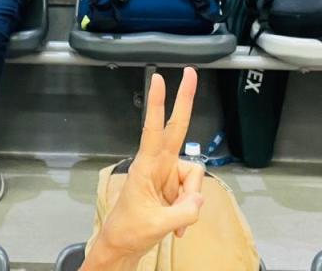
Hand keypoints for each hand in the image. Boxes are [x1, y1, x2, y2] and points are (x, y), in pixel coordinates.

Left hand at [82, 68, 203, 269]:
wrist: (121, 248)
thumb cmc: (129, 231)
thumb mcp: (158, 225)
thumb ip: (184, 211)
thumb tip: (200, 199)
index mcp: (146, 167)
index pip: (153, 129)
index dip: (157, 105)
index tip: (159, 80)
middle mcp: (158, 166)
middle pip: (177, 129)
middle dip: (185, 101)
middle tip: (191, 73)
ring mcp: (167, 177)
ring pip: (193, 177)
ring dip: (190, 202)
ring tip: (175, 223)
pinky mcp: (174, 189)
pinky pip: (192, 194)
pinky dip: (189, 212)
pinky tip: (178, 227)